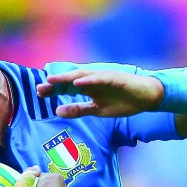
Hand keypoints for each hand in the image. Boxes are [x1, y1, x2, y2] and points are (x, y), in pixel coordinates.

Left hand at [37, 68, 163, 118]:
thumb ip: (79, 110)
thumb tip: (57, 111)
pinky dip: (89, 79)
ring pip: (82, 76)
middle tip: (41, 87)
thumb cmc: (124, 102)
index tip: (40, 94)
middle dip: (56, 83)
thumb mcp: (97, 110)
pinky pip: (100, 78)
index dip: (54, 90)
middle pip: (71, 80)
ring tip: (54, 80)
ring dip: (68, 78)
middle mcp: (94, 81)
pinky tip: (78, 81)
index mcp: (89, 88)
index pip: (68, 88)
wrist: (147, 98)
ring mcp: (104, 78)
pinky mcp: (115, 78)